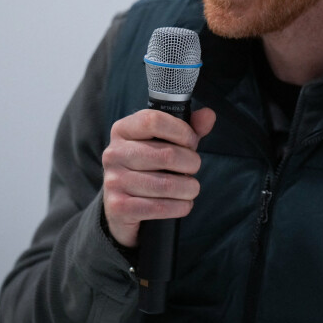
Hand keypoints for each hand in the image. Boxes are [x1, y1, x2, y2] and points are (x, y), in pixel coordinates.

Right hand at [102, 107, 215, 247]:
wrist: (120, 205)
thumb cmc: (148, 166)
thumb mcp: (164, 142)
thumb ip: (187, 128)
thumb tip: (208, 115)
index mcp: (123, 129)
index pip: (153, 121)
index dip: (181, 131)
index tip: (191, 142)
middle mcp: (113, 153)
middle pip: (166, 154)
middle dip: (191, 163)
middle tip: (193, 168)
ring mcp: (114, 180)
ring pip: (166, 184)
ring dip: (189, 188)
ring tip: (191, 187)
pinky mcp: (118, 207)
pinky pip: (159, 207)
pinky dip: (180, 207)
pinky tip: (183, 204)